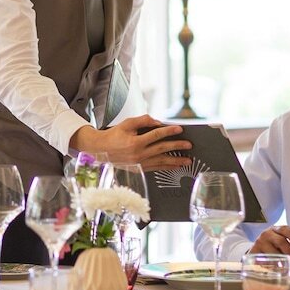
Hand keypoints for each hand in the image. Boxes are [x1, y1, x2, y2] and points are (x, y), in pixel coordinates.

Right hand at [71, 115, 191, 169]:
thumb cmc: (114, 135)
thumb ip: (143, 121)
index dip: (169, 131)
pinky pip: (155, 168)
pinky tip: (174, 166)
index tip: (179, 129)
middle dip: (177, 147)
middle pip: (162, 149)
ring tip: (187, 161)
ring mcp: (139, 163)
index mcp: (135, 142)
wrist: (101, 150)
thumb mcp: (126, 124)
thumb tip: (158, 122)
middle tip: (189, 145)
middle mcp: (138, 154)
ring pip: (161, 162)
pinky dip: (165, 167)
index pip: (156, 135)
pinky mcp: (138, 169)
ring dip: (175, 161)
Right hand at [249, 226, 289, 262]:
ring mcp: (259, 243)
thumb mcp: (284, 242)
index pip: (284, 229)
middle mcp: (266, 234)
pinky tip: (275, 267)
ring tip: (285, 265)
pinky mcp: (253, 253)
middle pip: (280, 241)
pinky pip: (265, 260)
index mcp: (276, 229)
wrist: (257, 252)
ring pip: (273, 253)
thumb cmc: (274, 247)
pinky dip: (272, 265)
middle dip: (289, 251)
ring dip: (281, 260)